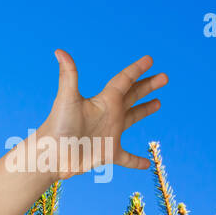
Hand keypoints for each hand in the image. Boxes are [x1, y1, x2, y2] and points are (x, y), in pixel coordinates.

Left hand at [39, 50, 167, 179]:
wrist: (50, 155)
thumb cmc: (57, 126)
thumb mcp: (67, 99)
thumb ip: (69, 75)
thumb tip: (59, 50)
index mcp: (104, 100)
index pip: (124, 80)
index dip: (137, 69)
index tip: (150, 59)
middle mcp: (109, 114)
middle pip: (133, 95)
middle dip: (148, 86)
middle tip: (164, 77)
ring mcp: (109, 134)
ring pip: (132, 119)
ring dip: (145, 111)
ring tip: (158, 103)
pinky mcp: (108, 153)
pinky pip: (127, 158)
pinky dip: (136, 161)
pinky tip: (147, 164)